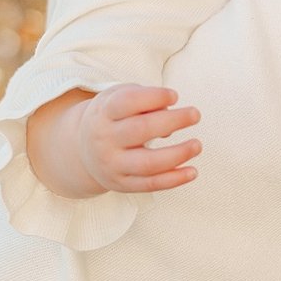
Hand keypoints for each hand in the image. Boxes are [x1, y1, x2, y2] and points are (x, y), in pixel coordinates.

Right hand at [76, 84, 200, 193]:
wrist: (83, 150)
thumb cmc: (113, 117)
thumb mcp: (119, 99)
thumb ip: (144, 100)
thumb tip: (171, 116)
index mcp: (104, 112)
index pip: (128, 102)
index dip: (154, 97)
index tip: (175, 95)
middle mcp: (105, 138)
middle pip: (141, 129)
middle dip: (172, 121)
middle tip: (195, 114)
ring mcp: (113, 164)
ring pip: (148, 163)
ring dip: (178, 154)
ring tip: (197, 145)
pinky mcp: (122, 184)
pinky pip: (151, 184)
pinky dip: (174, 180)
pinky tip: (192, 171)